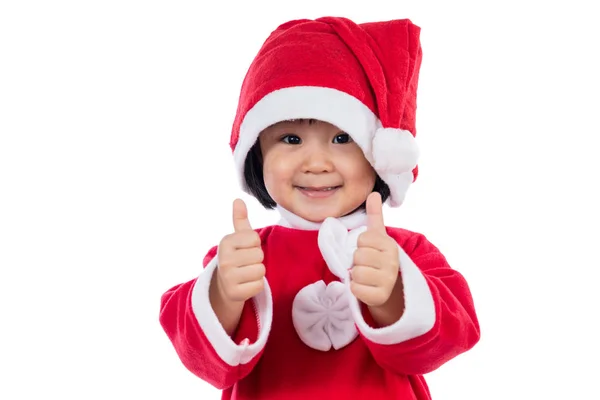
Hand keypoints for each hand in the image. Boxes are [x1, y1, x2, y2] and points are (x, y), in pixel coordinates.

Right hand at [216, 199, 265, 302]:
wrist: (224, 285)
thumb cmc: (236, 257)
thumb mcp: (237, 238)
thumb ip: (240, 220)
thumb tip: (238, 200)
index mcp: (225, 242)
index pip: (255, 239)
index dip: (254, 245)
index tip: (244, 250)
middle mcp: (224, 259)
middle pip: (259, 255)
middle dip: (256, 260)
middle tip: (245, 264)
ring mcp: (228, 277)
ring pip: (260, 271)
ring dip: (257, 273)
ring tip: (246, 273)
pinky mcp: (234, 293)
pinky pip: (259, 286)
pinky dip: (256, 286)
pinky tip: (246, 285)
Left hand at [350, 192, 399, 306]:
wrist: (392, 289)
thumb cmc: (379, 259)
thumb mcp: (379, 237)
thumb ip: (374, 216)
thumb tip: (374, 193)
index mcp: (390, 245)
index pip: (362, 239)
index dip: (362, 246)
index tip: (371, 252)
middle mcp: (392, 262)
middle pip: (357, 256)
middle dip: (358, 262)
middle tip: (368, 266)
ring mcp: (387, 280)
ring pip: (355, 272)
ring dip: (356, 276)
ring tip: (367, 277)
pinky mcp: (380, 296)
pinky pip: (355, 288)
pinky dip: (356, 289)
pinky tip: (366, 288)